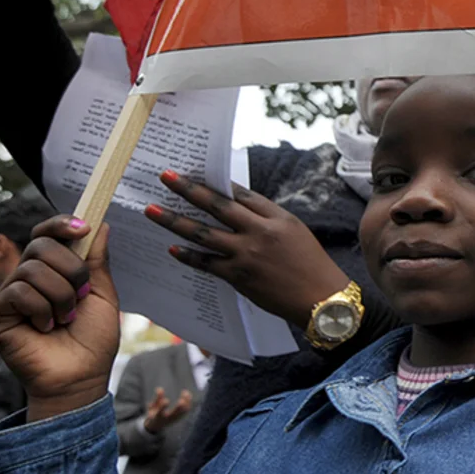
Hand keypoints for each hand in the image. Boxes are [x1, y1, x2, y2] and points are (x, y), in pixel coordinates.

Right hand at [0, 217, 119, 421]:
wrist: (82, 377)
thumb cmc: (92, 340)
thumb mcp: (103, 295)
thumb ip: (96, 261)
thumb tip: (100, 224)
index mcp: (52, 271)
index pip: (45, 234)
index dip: (60, 224)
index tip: (82, 227)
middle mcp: (27, 279)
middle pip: (40, 245)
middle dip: (71, 269)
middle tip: (81, 296)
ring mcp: (9, 296)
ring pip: (32, 270)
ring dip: (61, 296)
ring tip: (65, 318)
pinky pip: (18, 293)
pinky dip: (41, 309)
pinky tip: (45, 328)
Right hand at [142, 387, 192, 433]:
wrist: (158, 425)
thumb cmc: (154, 413)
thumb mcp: (152, 407)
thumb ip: (156, 398)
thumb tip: (159, 388)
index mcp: (158, 417)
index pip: (160, 413)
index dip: (163, 407)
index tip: (166, 401)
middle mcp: (167, 419)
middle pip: (174, 415)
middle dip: (179, 408)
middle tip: (182, 400)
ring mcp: (174, 419)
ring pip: (182, 412)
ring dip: (185, 403)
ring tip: (185, 392)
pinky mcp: (180, 417)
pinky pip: (186, 410)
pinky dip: (188, 403)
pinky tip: (188, 394)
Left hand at [146, 171, 349, 327]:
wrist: (322, 299)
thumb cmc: (312, 265)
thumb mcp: (295, 233)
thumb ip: (267, 221)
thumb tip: (236, 211)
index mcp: (277, 218)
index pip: (241, 194)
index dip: (217, 183)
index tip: (196, 174)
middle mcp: (260, 232)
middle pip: (216, 205)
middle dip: (188, 189)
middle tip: (165, 176)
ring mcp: (247, 254)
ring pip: (203, 232)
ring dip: (174, 220)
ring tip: (152, 210)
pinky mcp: (239, 277)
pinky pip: (206, 262)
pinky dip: (188, 255)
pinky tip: (171, 248)